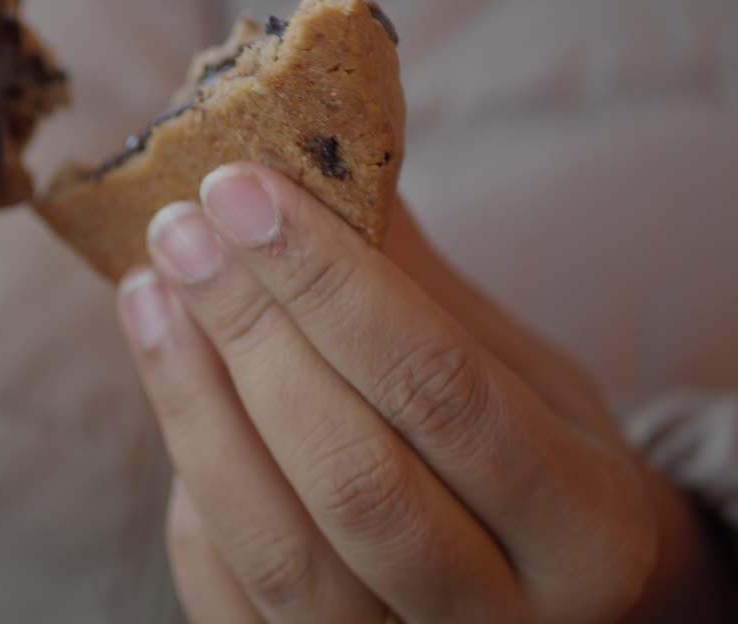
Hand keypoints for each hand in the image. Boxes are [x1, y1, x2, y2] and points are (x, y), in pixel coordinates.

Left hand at [119, 163, 737, 621]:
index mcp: (587, 529)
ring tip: (150, 293)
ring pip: (279, 549)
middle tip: (181, 229)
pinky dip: (191, 495)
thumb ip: (428, 292)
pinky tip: (175, 392)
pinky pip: (228, 600)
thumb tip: (314, 159)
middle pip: (352, 476)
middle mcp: (503, 620)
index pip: (443, 390)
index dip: (333, 285)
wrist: (569, 610)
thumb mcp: (530, 378)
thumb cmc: (544, 473)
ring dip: (195, 406)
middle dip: (252, 335)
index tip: (244, 190)